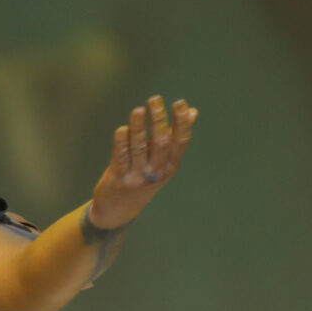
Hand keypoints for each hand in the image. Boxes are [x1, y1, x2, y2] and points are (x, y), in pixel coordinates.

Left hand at [87, 95, 195, 231]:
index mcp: (170, 166)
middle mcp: (156, 172)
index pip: (179, 141)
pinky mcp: (118, 179)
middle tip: (154, 99)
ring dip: (139, 127)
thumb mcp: (162, 161)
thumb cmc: (143, 177)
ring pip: (139, 148)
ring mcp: (138, 177)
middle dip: (158, 119)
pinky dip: (121, 143)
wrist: (118, 210)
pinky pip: (120, 158)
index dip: (181, 122)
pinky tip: (122, 129)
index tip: (180, 103)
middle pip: (160, 142)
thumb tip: (192, 110)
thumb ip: (174, 136)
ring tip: (138, 110)